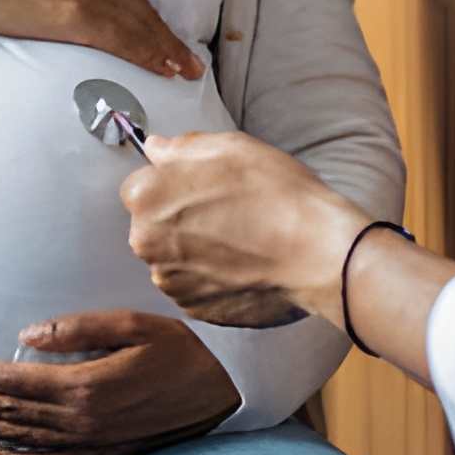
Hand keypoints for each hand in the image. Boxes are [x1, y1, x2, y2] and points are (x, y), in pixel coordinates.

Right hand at [0, 0, 204, 78]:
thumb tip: (66, 23)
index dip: (151, 21)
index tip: (169, 40)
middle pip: (139, 9)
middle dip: (166, 37)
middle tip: (189, 63)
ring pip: (136, 23)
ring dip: (163, 48)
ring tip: (182, 70)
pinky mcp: (71, 11)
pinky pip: (119, 35)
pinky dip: (145, 51)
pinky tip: (160, 65)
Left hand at [0, 310, 238, 454]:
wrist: (224, 390)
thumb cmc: (180, 348)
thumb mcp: (133, 323)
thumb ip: (77, 327)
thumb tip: (26, 332)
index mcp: (84, 385)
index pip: (10, 382)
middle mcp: (80, 420)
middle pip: (4, 412)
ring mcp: (89, 443)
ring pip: (16, 437)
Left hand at [121, 132, 368, 328]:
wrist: (314, 252)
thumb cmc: (274, 194)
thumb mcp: (227, 146)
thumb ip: (180, 147)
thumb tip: (157, 150)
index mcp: (147, 198)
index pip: (140, 186)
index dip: (170, 183)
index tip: (198, 185)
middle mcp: (146, 243)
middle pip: (151, 224)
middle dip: (177, 217)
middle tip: (223, 210)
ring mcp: (169, 281)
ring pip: (171, 256)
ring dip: (192, 248)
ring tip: (237, 238)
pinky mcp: (193, 308)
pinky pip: (192, 285)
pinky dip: (209, 275)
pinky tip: (240, 262)